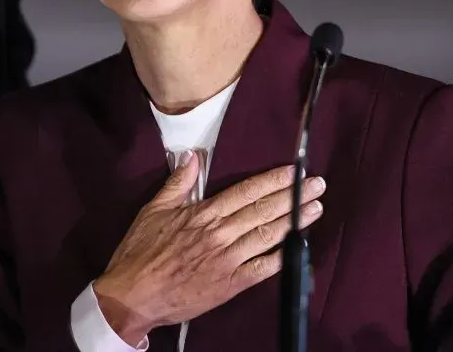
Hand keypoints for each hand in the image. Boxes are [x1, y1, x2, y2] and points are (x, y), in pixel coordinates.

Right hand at [92, 151, 325, 344]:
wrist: (133, 294)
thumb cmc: (141, 251)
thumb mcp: (153, 209)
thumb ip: (177, 183)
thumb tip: (192, 158)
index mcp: (203, 214)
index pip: (246, 192)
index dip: (273, 180)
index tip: (295, 172)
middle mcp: (220, 234)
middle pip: (263, 211)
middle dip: (294, 196)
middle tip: (319, 185)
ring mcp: (228, 260)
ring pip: (268, 236)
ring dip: (294, 222)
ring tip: (316, 209)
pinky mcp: (230, 285)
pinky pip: (262, 269)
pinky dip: (282, 258)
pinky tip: (299, 248)